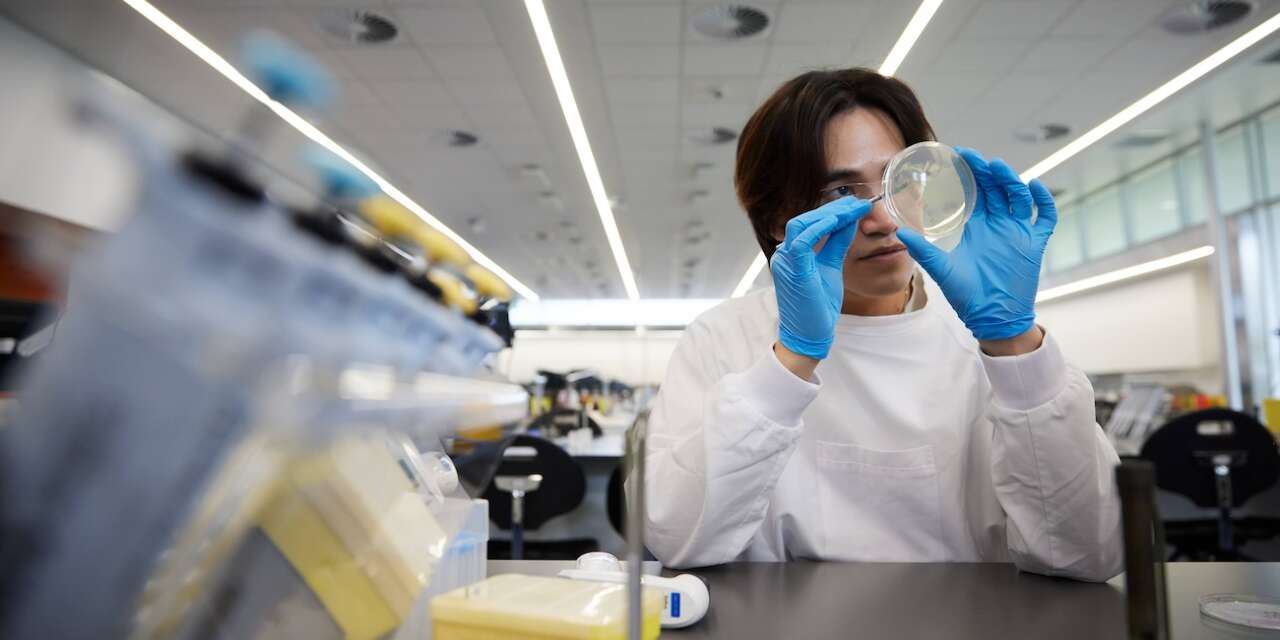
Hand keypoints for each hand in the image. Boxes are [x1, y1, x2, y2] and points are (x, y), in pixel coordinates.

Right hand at [771, 197, 872, 359]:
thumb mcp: (831, 267)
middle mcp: (784, 254)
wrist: (809, 334)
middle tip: (858, 203)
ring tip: (852, 209)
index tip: (855, 205)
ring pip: (801, 225)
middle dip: (832, 209)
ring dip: (828, 214)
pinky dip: (821, 227)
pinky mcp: (793, 270)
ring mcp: (785, 261)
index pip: (808, 224)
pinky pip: (803, 240)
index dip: (832, 212)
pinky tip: (839, 221)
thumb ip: (837, 244)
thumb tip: (849, 221)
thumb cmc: (817, 306)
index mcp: (791, 253)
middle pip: (804, 219)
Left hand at [896, 148, 1055, 341]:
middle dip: (987, 171)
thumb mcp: (941, 269)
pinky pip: (1045, 217)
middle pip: (996, 189)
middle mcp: (997, 224)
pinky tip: (1035, 187)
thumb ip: (923, 251)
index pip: (973, 192)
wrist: (993, 317)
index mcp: (976, 226)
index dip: (968, 173)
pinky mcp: (1034, 243)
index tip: (958, 155)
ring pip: (1018, 197)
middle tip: (974, 157)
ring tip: (998, 168)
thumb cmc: (966, 294)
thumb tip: (899, 232)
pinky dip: (1043, 201)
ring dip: (1010, 181)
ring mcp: (1017, 232)